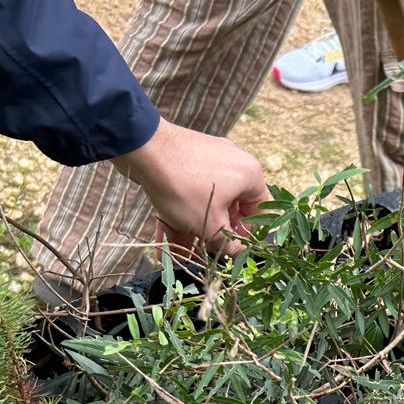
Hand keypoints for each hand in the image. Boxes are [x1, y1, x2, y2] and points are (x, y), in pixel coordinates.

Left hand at [111, 117, 267, 258]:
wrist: (143, 148)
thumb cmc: (185, 188)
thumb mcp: (209, 225)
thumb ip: (227, 243)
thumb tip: (239, 253)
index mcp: (249, 176)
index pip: (259, 209)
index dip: (247, 234)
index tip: (232, 251)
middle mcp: (234, 164)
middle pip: (229, 209)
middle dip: (212, 235)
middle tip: (202, 254)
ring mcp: (209, 159)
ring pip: (205, 203)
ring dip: (192, 229)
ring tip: (176, 252)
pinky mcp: (186, 159)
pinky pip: (189, 192)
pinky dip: (179, 213)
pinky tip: (162, 238)